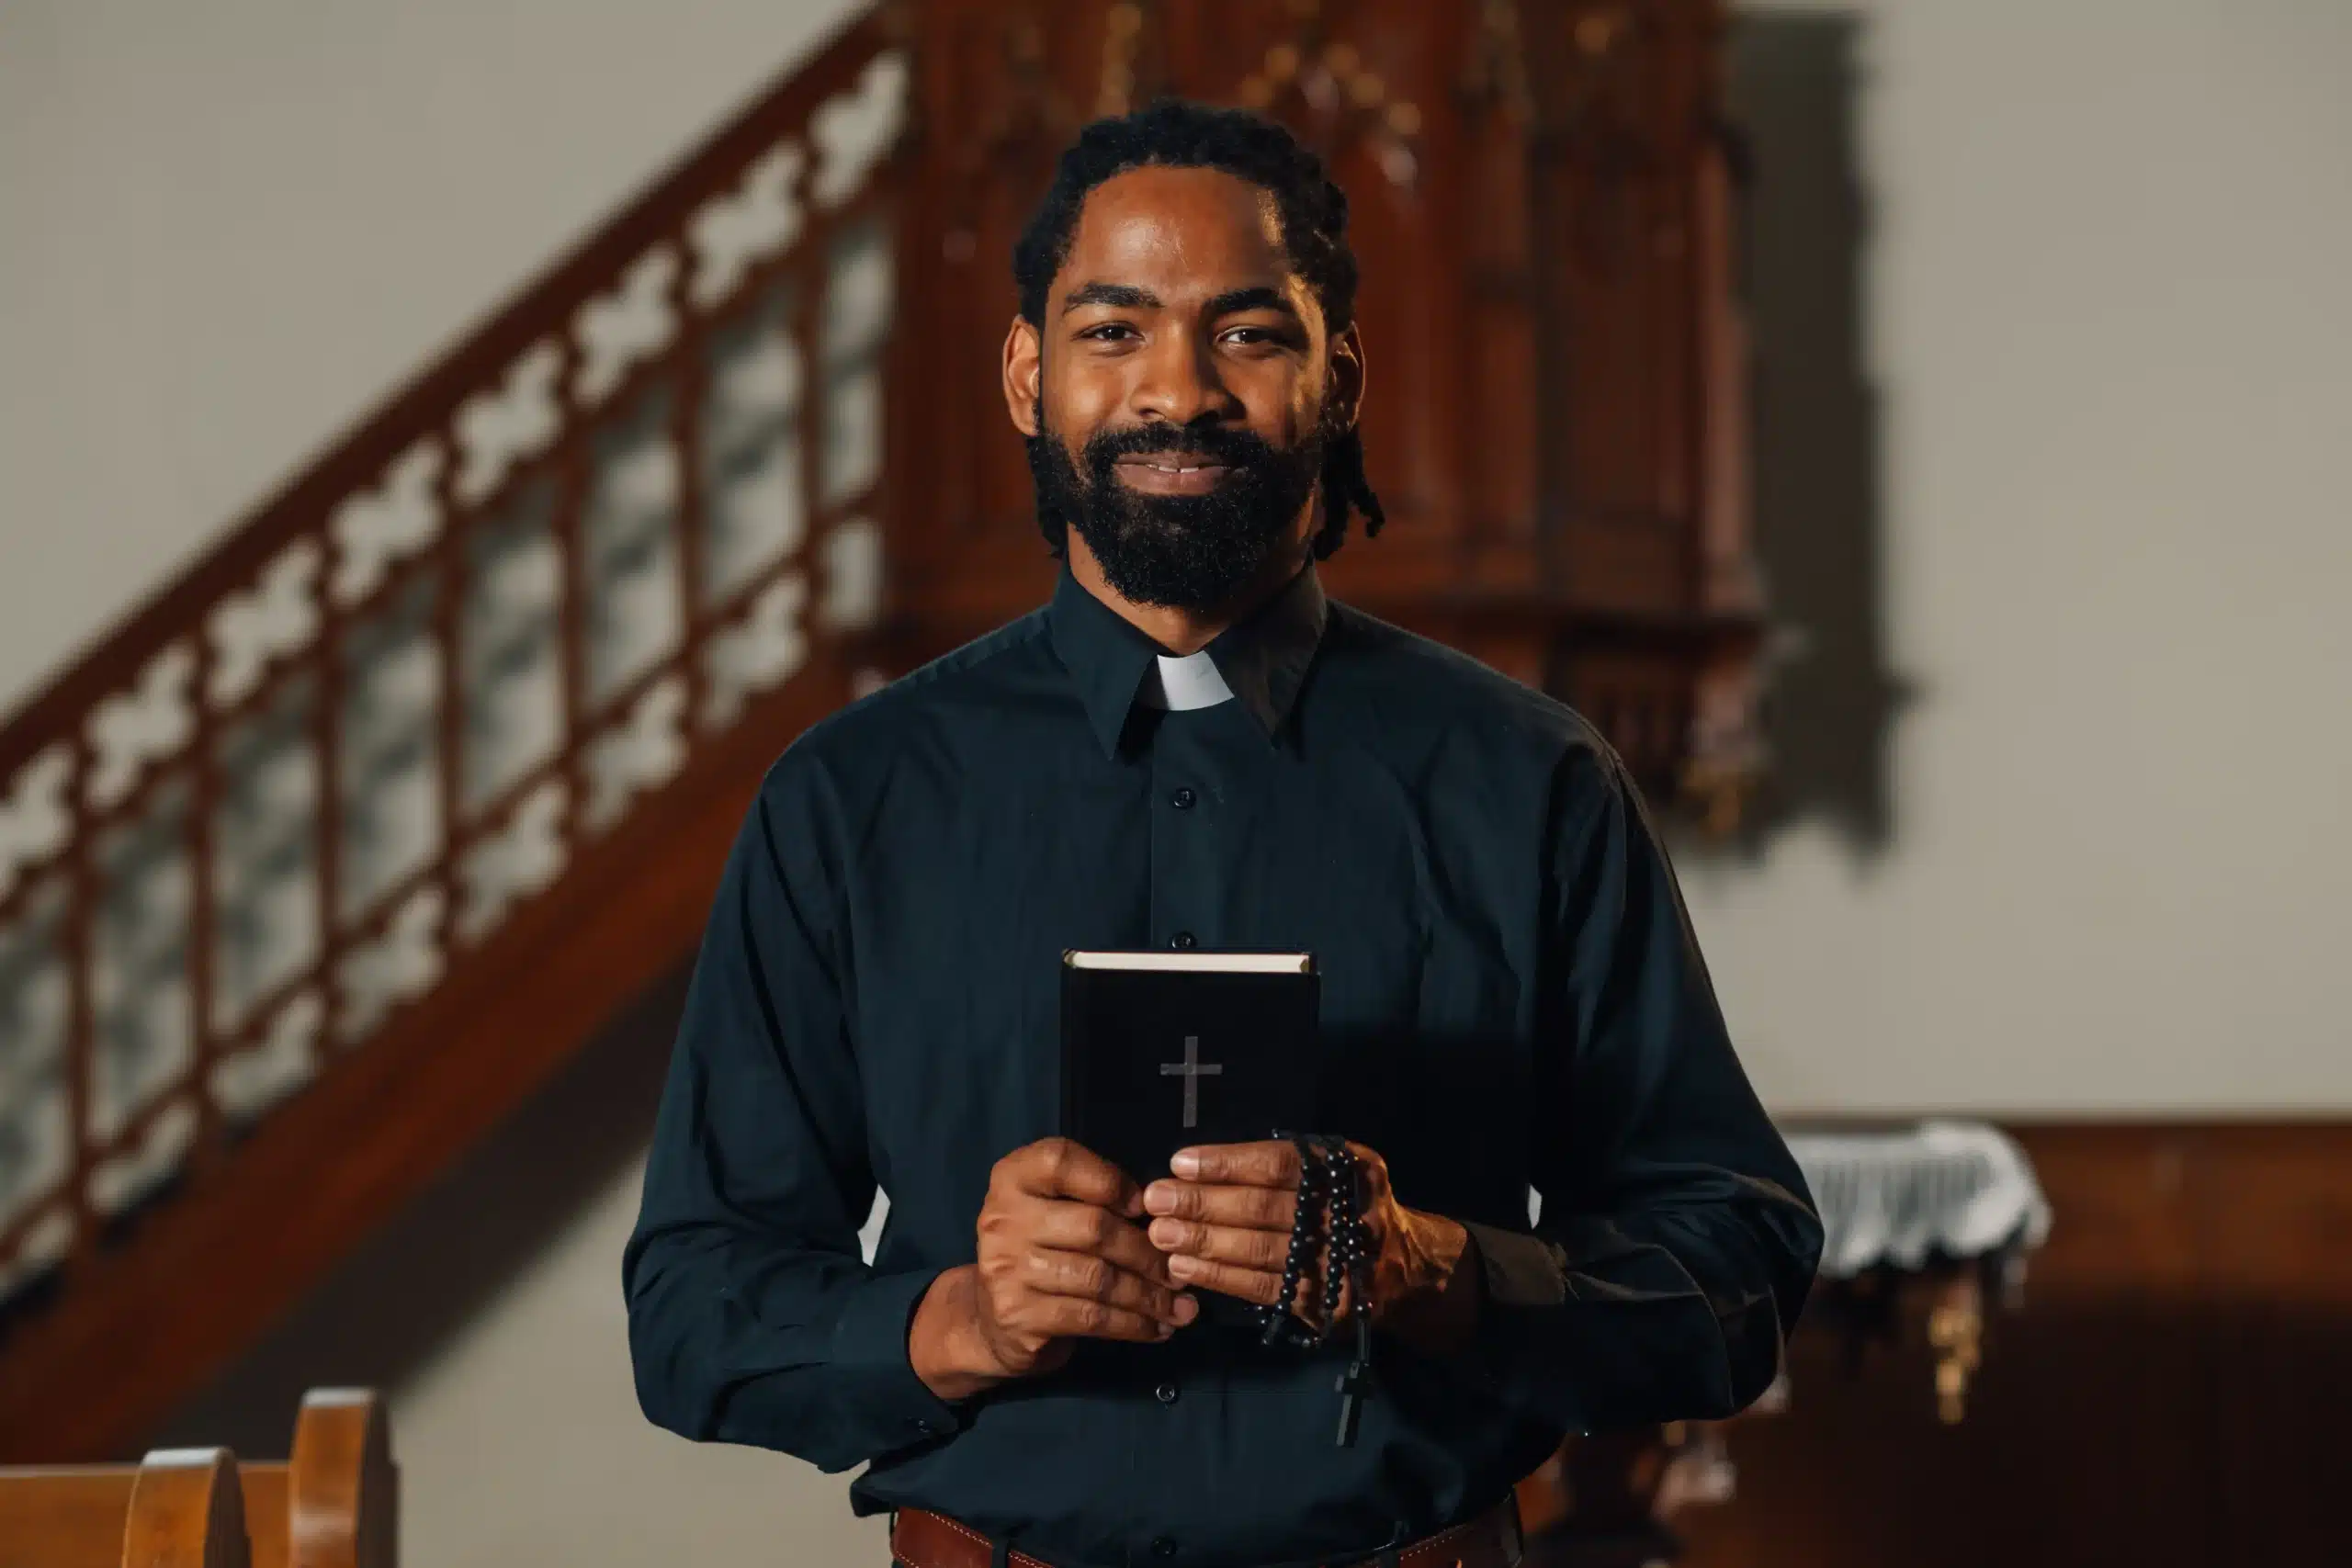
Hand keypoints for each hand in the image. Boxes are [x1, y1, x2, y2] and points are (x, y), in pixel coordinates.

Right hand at [911, 1138, 1199, 1400]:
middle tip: (1180, 1271)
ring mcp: (1006, 1268)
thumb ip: (1093, 1200)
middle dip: (1147, 1252)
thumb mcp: (1055, 1211)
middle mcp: (1002, 1218)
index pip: (1060, 1161)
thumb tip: (1166, 1219)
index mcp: (1013, 1179)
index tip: (1144, 1207)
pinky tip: (1156, 1327)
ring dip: (1148, 1295)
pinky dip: (1132, 1324)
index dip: (1109, 1180)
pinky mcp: (1017, 1315)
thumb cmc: (1042, 1253)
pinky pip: (1090, 1317)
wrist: (992, 1319)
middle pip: (1094, 1227)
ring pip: (1098, 1278)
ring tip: (1181, 1306)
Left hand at [1141, 1140, 1480, 1350]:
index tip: (1179, 1163)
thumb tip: (1194, 1169)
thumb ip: (1278, 1168)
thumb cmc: (1343, 1206)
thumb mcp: (1330, 1172)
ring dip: (1206, 1243)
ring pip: (1263, 1250)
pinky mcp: (1329, 1304)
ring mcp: (1343, 1262)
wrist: (1404, 1267)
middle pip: (1267, 1207)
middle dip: (1205, 1204)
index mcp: (1350, 1168)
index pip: (1280, 1163)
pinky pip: (1266, 1288)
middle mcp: (1351, 1212)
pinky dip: (1222, 1278)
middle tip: (1156, 1201)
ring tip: (1161, 1235)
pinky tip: (1186, 1268)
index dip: (1228, 1164)